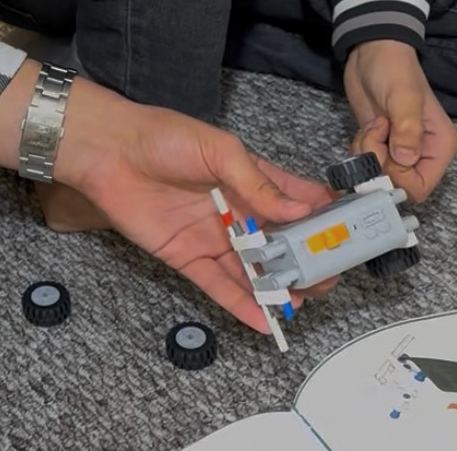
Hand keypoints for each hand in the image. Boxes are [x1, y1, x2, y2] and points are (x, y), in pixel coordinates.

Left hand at [56, 94, 337, 335]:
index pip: (296, 200)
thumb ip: (257, 182)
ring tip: (302, 302)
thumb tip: (298, 212)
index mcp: (249, 177)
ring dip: (279, 287)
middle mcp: (236, 209)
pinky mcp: (187, 257)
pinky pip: (220, 286)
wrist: (108, 151)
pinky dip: (242, 305)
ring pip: (254, 269)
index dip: (323, 218)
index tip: (348, 235)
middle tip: (327, 277)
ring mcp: (213, 236)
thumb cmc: (162, 136)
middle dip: (306, 260)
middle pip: (281, 241)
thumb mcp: (217, 149)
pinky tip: (265, 320)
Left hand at [343, 39, 456, 201]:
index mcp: (439, 148)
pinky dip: (358, 152)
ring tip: (370, 126)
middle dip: (378, 163)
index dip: (397, 177)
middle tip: (373, 133)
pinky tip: (364, 129)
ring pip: (377, 176)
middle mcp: (422, 155)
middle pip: (396, 184)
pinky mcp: (379, 146)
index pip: (420, 187)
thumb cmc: (394, 70)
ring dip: (366, 155)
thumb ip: (407, 131)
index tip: (384, 150)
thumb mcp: (404, 98)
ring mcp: (399, 151)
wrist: (372, 52)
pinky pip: (366, 165)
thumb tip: (405, 160)